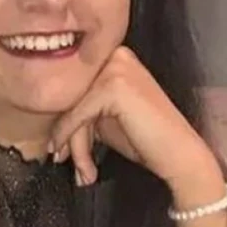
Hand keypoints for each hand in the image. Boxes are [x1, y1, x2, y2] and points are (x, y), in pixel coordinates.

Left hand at [48, 46, 222, 195]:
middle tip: (62, 161)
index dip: (67, 119)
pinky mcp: (113, 85)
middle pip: (74, 95)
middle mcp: (115, 54)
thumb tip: (47, 122)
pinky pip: (79, 114)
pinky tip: (80, 163)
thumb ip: (81, 109)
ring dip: (74, 143)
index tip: (58, 147)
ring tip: (82, 172)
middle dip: (68, 133)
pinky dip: (72, 138)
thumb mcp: (104, 118)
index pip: (78, 87)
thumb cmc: (144, 138)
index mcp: (113, 57)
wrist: (179, 155)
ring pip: (75, 106)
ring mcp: (115, 66)